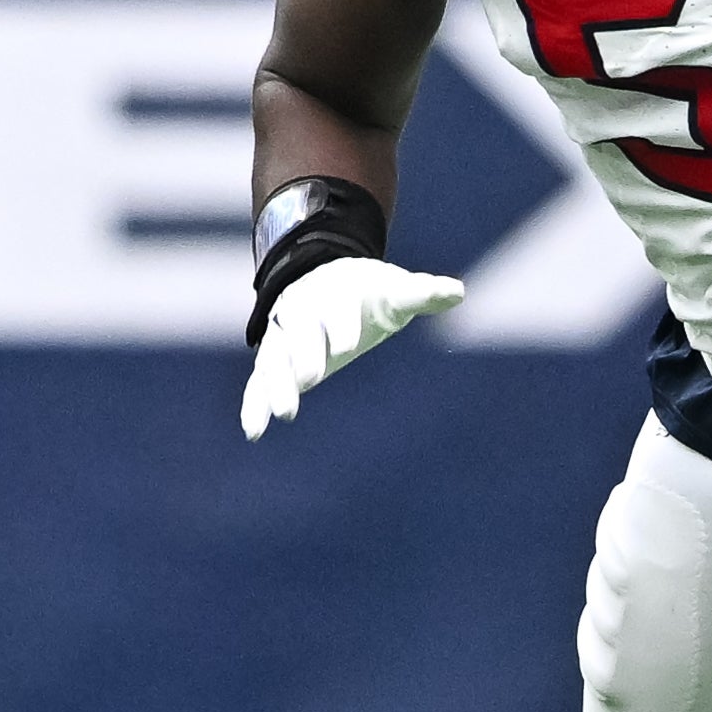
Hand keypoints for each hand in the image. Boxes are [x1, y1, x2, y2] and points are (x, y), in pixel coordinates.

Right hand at [240, 258, 465, 438]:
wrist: (324, 279)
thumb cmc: (367, 291)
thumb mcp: (394, 289)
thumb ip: (422, 293)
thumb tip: (458, 292)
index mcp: (335, 293)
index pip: (337, 308)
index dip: (341, 324)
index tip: (348, 346)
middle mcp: (303, 311)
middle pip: (300, 332)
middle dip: (305, 354)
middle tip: (313, 378)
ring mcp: (284, 335)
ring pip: (275, 358)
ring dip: (277, 384)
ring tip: (286, 413)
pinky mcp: (274, 357)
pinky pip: (259, 380)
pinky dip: (254, 403)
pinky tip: (254, 432)